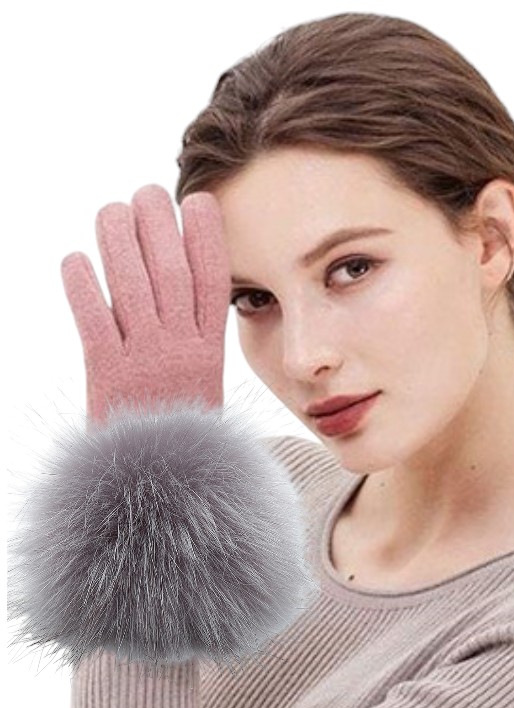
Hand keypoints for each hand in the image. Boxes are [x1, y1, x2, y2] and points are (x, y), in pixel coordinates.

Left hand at [61, 184, 230, 425]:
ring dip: (118, 243)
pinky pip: (93, 321)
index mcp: (209, 352)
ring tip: (111, 211)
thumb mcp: (203, 382)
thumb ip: (193, 339)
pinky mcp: (106, 375)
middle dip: (159, 226)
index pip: (212, 283)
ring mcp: (144, 361)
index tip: (198, 203)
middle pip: (170, 274)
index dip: (206, 238)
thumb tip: (174, 289)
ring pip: (131, 288)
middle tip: (148, 193)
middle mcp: (180, 350)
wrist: (160, 482)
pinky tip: (76, 259)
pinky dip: (83, 288)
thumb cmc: (180, 428)